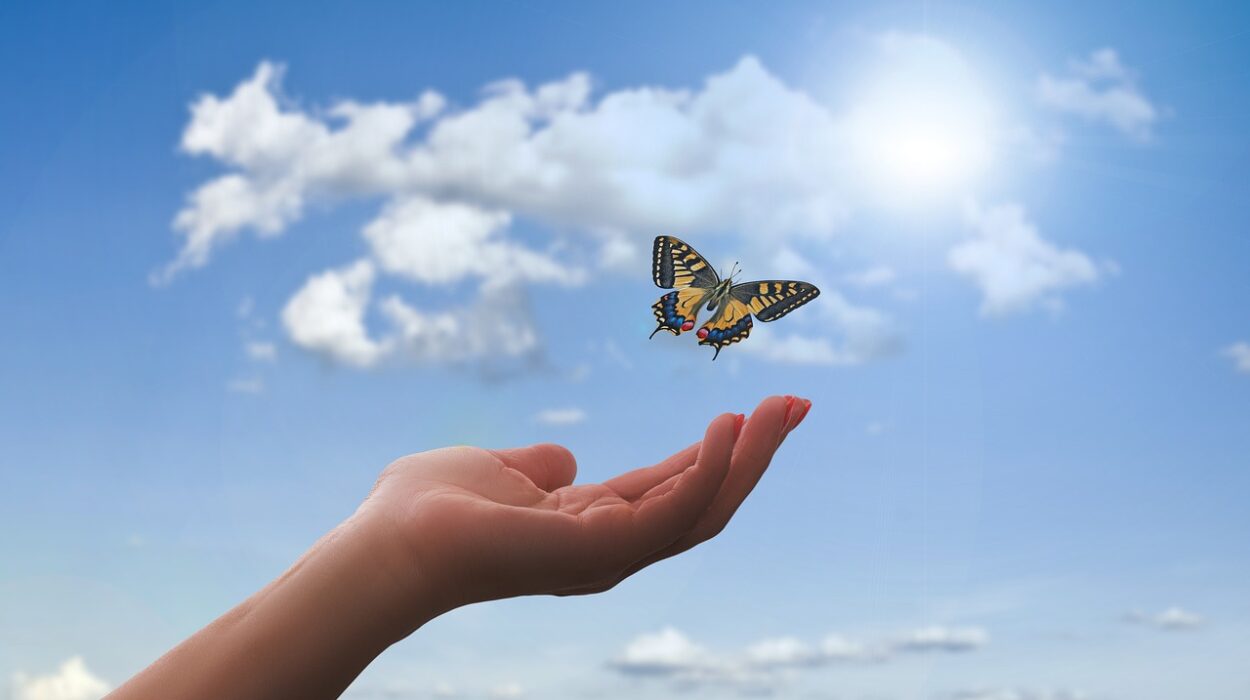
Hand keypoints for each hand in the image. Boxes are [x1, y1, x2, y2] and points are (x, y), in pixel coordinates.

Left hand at [356, 394, 811, 628]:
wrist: (388, 543)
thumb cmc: (429, 508)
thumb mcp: (500, 469)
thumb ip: (540, 467)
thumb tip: (565, 460)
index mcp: (595, 525)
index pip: (677, 487)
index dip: (722, 450)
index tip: (761, 407)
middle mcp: (614, 547)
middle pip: (708, 500)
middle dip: (756, 453)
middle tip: (797, 402)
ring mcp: (611, 555)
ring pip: (707, 508)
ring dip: (751, 458)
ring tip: (782, 406)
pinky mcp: (602, 551)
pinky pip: (676, 511)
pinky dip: (711, 471)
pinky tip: (729, 426)